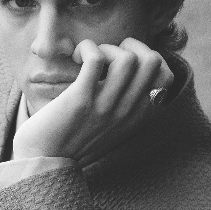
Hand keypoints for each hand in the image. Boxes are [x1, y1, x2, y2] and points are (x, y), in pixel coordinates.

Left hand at [11, 38, 172, 165]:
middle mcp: (126, 113)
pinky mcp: (80, 100)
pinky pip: (95, 58)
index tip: (124, 62)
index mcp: (137, 118)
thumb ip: (126, 103)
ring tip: (89, 59)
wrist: (43, 163)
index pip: (167, 77)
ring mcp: (104, 108)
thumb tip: (133, 67)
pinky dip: (87, 48)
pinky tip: (76, 57)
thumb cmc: (73, 138)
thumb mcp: (110, 125)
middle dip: (130, 45)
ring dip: (107, 47)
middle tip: (107, 56)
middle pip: (153, 60)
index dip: (149, 56)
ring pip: (128, 58)